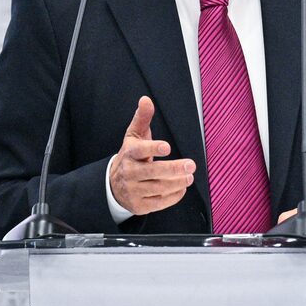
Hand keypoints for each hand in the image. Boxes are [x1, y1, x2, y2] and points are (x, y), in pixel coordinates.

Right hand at [110, 96, 195, 214]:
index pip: (139, 150)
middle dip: (174, 169)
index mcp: (129, 153)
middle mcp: (129, 172)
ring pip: (159, 188)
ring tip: (189, 176)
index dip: (153, 148)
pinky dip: (174, 196)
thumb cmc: (130, 156)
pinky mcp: (140, 205)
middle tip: (191, 165)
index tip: (167, 147)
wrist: (113, 186)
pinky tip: (182, 188)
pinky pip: (160, 202)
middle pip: (153, 171)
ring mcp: (133, 190)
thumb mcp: (134, 136)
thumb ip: (142, 118)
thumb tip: (146, 99)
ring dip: (177, 182)